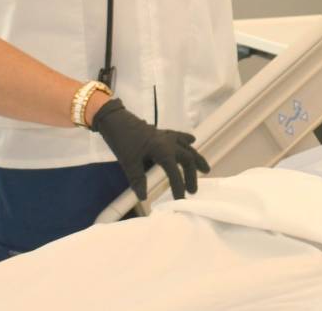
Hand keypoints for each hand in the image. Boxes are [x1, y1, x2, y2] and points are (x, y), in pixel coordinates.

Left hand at [92, 98, 209, 199]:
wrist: (116, 120)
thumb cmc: (122, 141)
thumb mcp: (128, 163)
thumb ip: (138, 180)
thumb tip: (144, 197)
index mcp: (162, 150)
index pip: (174, 172)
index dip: (179, 186)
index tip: (180, 200)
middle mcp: (169, 143)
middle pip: (187, 159)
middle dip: (191, 176)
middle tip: (192, 190)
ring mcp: (167, 136)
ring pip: (187, 148)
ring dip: (196, 159)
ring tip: (205, 170)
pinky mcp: (162, 132)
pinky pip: (179, 137)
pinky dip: (186, 141)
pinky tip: (192, 141)